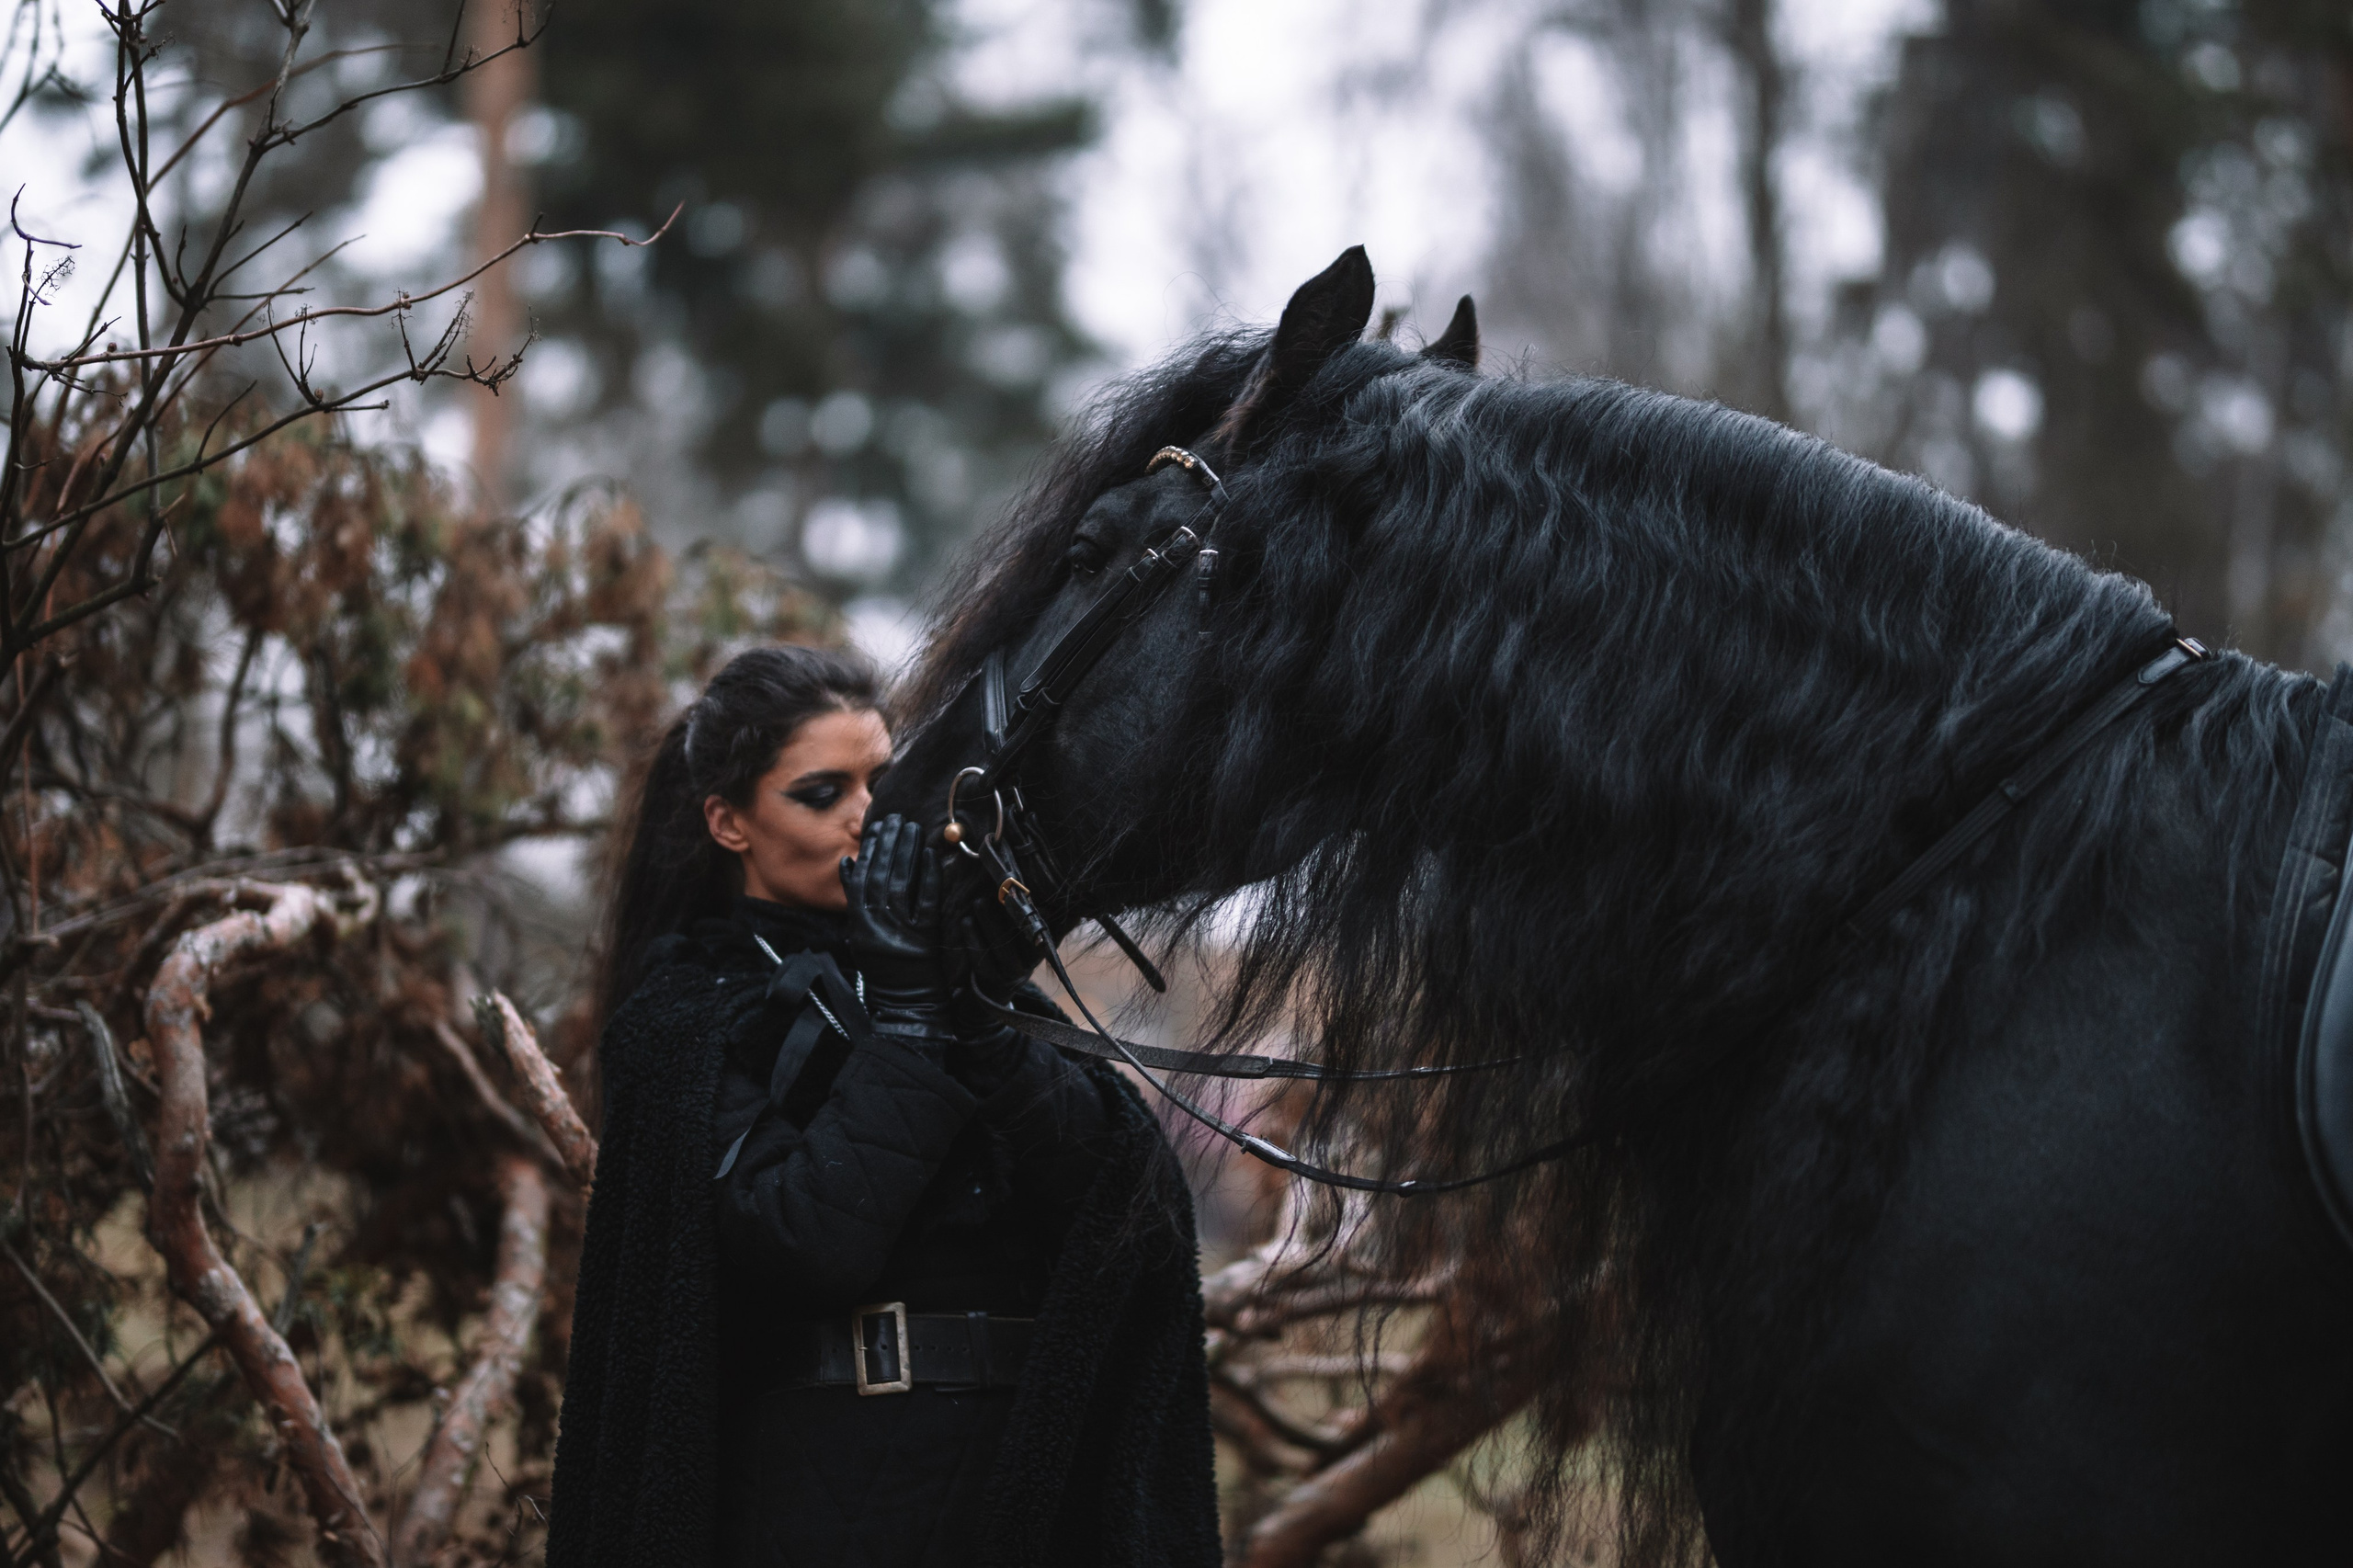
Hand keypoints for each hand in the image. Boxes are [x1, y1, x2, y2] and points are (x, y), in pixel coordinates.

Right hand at [841, 815, 952, 1040]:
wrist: (904, 1005)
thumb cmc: (882, 967)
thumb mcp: (860, 934)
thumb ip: (854, 900)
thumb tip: (848, 862)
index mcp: (858, 925)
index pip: (861, 878)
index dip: (869, 851)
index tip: (877, 827)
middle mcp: (876, 927)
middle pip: (881, 875)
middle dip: (889, 843)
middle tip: (897, 818)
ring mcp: (901, 932)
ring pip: (901, 883)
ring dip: (906, 852)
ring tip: (912, 828)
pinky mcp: (925, 939)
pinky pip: (927, 901)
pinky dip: (928, 876)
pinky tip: (930, 855)